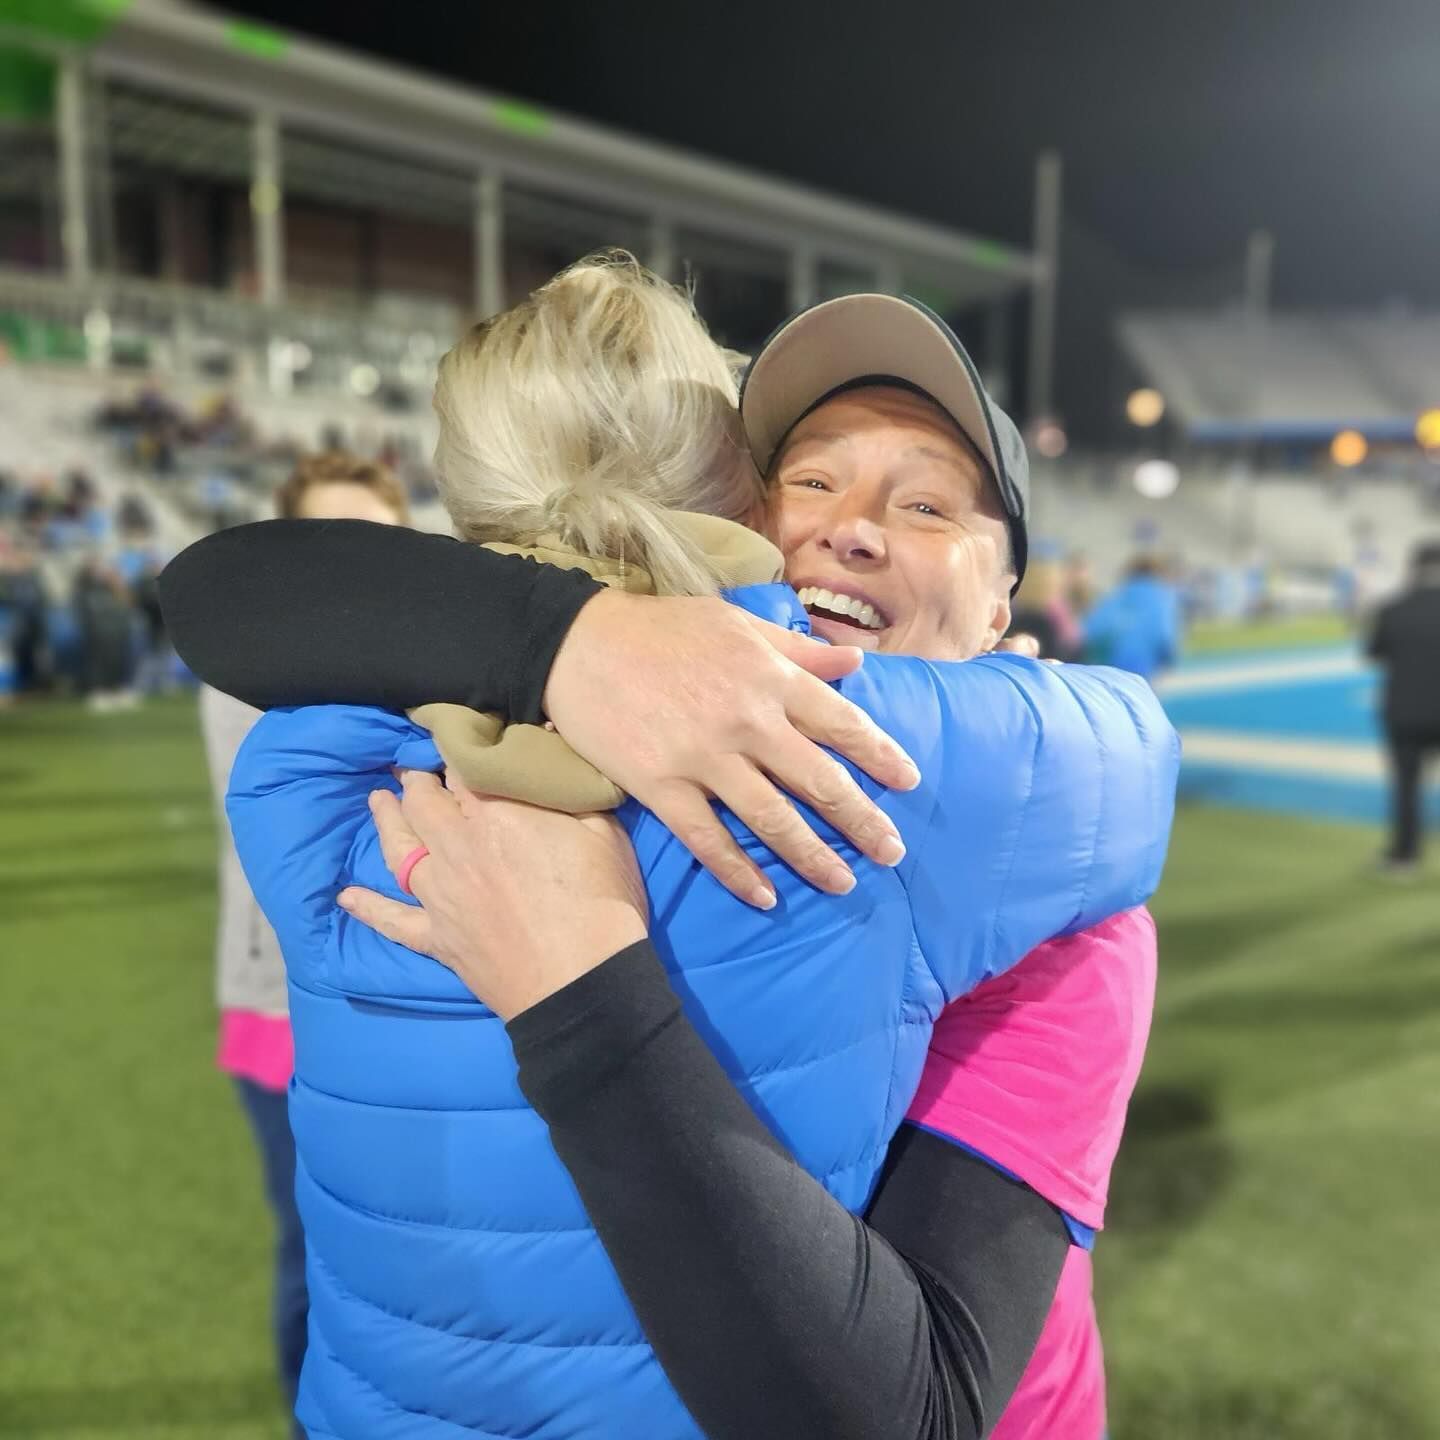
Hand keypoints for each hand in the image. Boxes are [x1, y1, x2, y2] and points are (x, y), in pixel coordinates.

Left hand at [337, 771, 646, 1020]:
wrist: (582, 985)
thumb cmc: (602, 906)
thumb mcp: (604, 832)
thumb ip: (571, 788)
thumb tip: (554, 743)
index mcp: (496, 814)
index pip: (464, 768)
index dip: (458, 751)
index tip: (458, 741)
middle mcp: (456, 848)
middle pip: (422, 803)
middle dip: (415, 780)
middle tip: (410, 768)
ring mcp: (440, 896)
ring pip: (399, 849)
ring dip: (386, 821)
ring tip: (377, 800)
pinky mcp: (437, 938)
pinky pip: (392, 920)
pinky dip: (368, 908)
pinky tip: (347, 897)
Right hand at [542, 590, 919, 909]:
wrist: (577, 644)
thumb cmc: (662, 628)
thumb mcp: (737, 622)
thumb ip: (798, 650)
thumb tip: (856, 662)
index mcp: (769, 678)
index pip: (841, 722)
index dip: (879, 755)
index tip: (908, 781)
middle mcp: (747, 721)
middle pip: (818, 781)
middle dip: (863, 819)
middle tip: (892, 852)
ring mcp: (704, 759)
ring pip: (772, 819)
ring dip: (813, 856)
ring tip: (844, 883)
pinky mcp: (661, 787)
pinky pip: (707, 840)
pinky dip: (738, 871)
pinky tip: (764, 897)